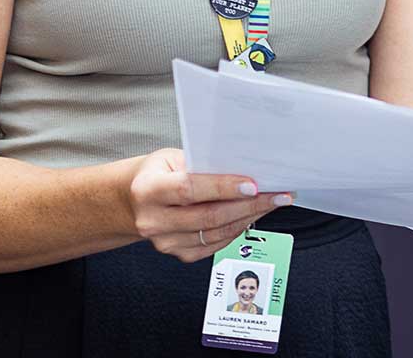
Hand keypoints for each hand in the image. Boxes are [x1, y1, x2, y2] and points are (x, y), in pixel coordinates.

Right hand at [123, 148, 293, 262]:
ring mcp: (166, 242)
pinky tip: (254, 215)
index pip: (190, 189)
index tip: (253, 184)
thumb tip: (245, 167)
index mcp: (148, 190)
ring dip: (250, 217)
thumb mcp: (173, 158)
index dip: (223, 188)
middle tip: (278, 194)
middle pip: (209, 216)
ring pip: (217, 233)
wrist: (135, 201)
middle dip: (249, 205)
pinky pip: (217, 244)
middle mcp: (154, 220)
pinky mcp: (179, 254)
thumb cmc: (159, 173)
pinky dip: (239, 229)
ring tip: (273, 202)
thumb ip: (202, 165)